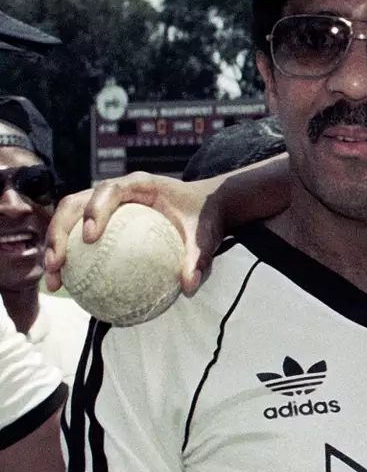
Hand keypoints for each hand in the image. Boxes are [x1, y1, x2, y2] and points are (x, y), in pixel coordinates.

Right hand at [44, 172, 219, 294]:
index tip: (91, 238)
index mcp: (140, 185)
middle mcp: (116, 190)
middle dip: (60, 232)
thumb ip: (198, 258)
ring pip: (68, 219)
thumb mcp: (206, 237)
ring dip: (55, 247)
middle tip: (57, 265)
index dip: (95, 210)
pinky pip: (79, 236)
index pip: (109, 190)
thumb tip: (189, 286)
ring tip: (54, 280)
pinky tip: (69, 285)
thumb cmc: (203, 218)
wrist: (203, 207)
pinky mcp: (102, 219)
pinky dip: (70, 257)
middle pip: (75, 204)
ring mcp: (104, 204)